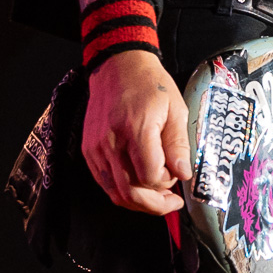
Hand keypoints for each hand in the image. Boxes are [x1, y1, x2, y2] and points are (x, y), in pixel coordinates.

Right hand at [82, 50, 192, 214]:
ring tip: (157, 197)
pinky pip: (104, 183)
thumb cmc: (150, 85)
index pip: (150, 177)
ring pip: (115, 193)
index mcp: (136, 130)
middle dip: (155, 205)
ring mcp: (96, 149)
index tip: (177, 172)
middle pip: (130, 193)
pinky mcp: (88, 151)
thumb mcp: (175, 109)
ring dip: (139, 203)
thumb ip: (179, 144)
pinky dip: (122, 191)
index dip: (167, 182)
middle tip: (172, 202)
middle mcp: (111, 143)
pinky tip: (138, 185)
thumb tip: (184, 174)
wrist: (117, 67)